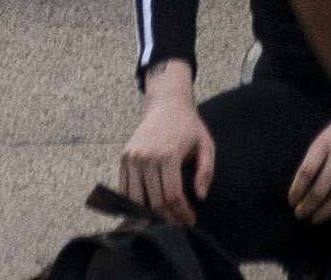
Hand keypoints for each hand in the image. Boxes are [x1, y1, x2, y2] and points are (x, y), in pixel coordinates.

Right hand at [117, 80, 215, 226]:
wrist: (167, 104)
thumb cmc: (189, 126)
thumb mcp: (206, 145)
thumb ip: (206, 171)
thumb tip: (199, 196)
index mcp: (168, 154)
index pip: (172, 195)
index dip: (181, 213)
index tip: (189, 222)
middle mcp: (146, 157)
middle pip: (154, 201)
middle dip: (168, 219)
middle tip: (178, 225)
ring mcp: (132, 158)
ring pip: (136, 199)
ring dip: (149, 215)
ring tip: (164, 220)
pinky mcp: (124, 158)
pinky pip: (125, 190)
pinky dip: (134, 203)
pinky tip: (148, 208)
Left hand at [288, 102, 330, 223]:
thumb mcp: (325, 136)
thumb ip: (314, 159)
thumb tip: (302, 188)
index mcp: (324, 143)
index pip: (306, 173)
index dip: (297, 191)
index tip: (292, 202)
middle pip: (320, 189)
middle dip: (307, 206)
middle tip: (301, 214)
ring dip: (324, 213)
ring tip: (315, 218)